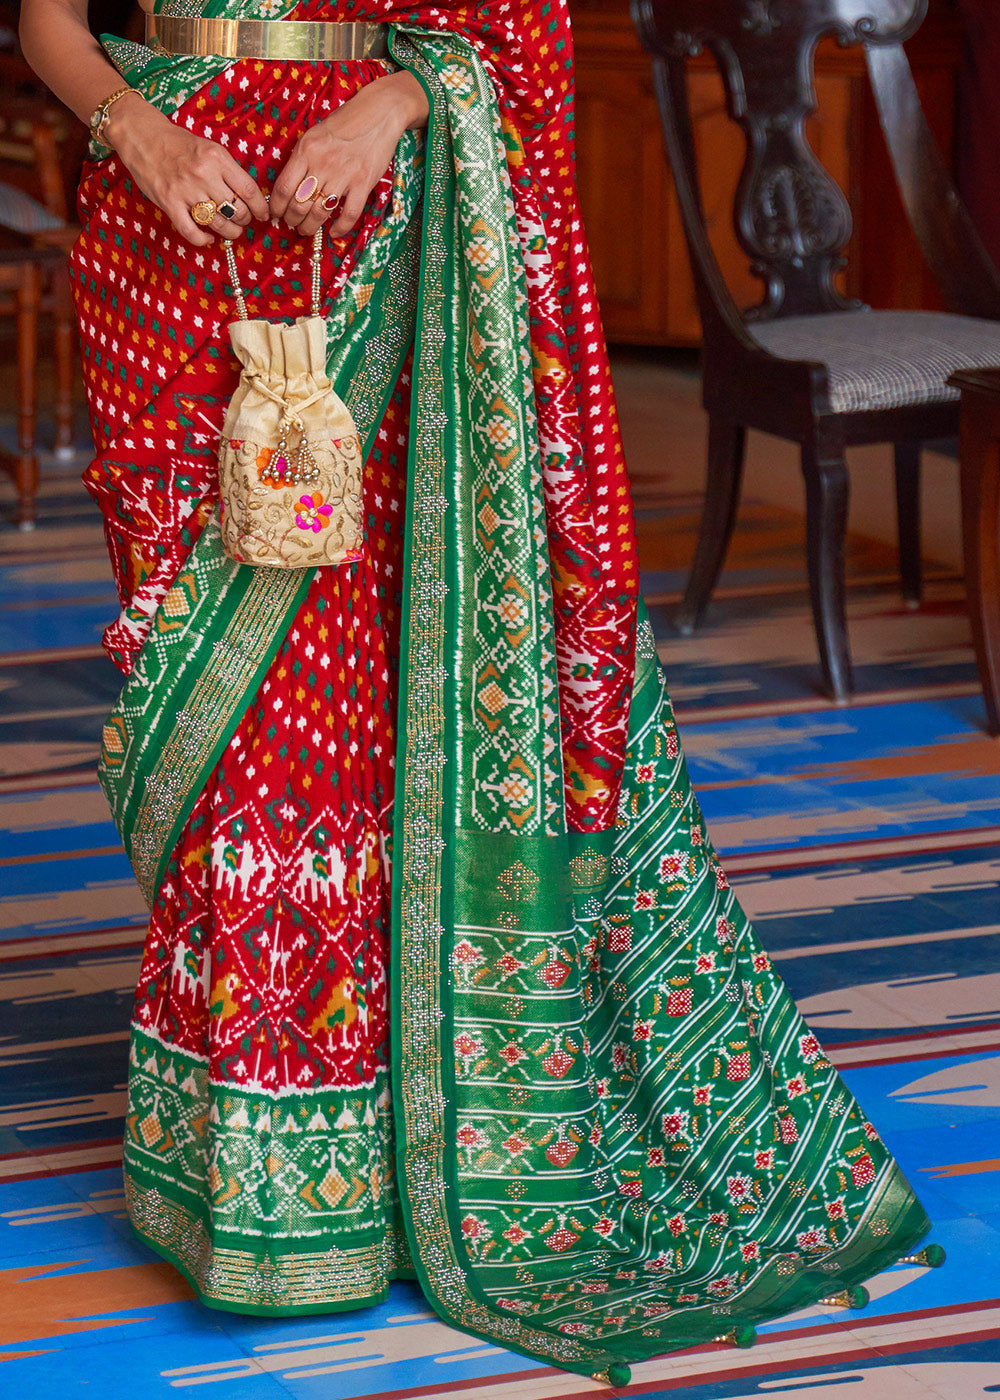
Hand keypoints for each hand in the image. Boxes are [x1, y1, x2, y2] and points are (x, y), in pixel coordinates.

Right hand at [106, 97, 269, 246]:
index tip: (263, 214)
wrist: (143, 137)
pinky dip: (203, 240)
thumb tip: (248, 196)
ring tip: (231, 231)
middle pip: (236, 210)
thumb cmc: (178, 144)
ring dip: (230, 232)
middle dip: (244, 220)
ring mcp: (185, 190)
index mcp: (217, 158)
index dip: (260, 207)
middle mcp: (203, 174)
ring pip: (218, 224)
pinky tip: (208, 238)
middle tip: (243, 220)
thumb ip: (227, 170)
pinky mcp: (169, 203)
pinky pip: (191, 231)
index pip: (248, 190)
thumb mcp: (209, 147)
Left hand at [270, 71, 427, 238]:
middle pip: (299, 204)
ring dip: (310, 227)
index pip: (284, 187)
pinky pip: (348, 214)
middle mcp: (322, 165)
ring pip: (320, 213)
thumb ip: (302, 158)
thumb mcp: (315, 135)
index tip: (276, 213)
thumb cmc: (345, 123)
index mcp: (306, 151)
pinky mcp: (363, 183)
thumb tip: (291, 184)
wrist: (378, 113)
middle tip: (292, 224)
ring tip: (307, 230)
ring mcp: (343, 176)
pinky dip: (340, 228)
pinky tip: (334, 232)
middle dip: (292, 220)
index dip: (277, 206)